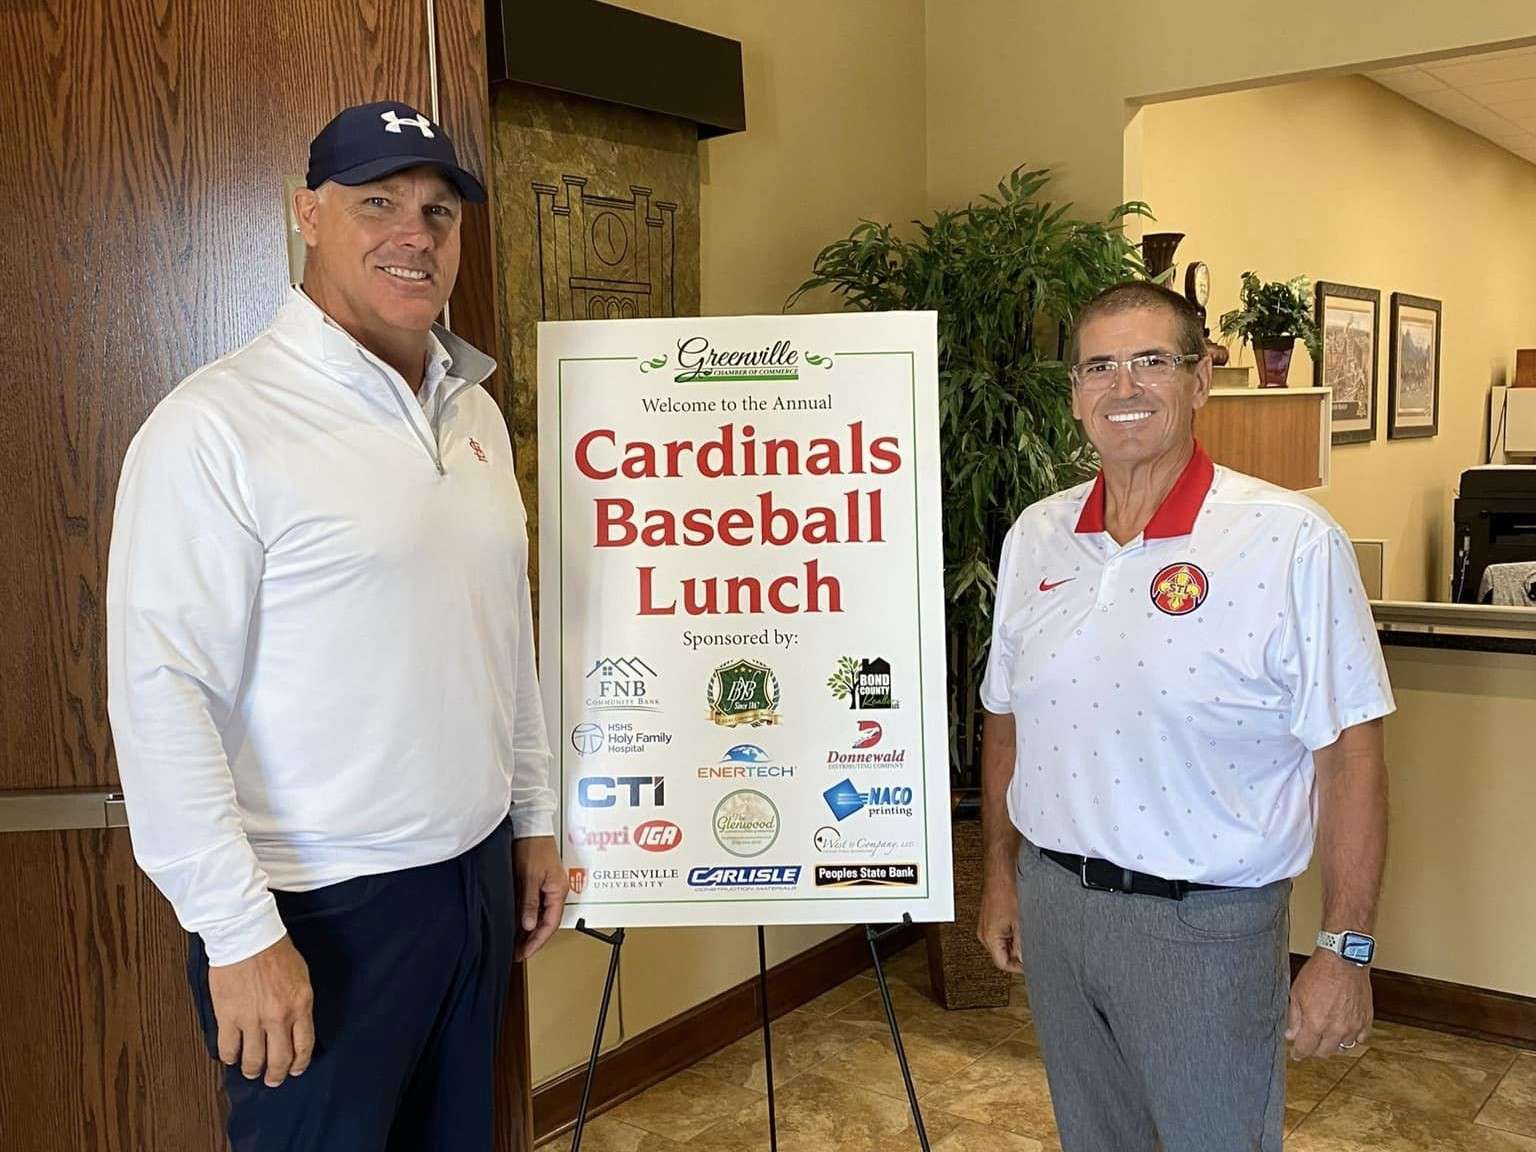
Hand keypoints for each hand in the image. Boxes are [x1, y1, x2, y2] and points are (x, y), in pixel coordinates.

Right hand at [206, 935, 314, 1086]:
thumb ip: (299, 1004)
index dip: (299, 1064)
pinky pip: (228, 1048)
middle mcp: (279, 1017)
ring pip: (253, 1059)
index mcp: (300, 1005)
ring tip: (251, 1071)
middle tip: (273, 1079)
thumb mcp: (301, 977)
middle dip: (276, 1074)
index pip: (304, 1046)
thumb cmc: (276, 951)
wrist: (247, 936)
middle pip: (279, 1059)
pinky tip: (231, 1057)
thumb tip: (296, 1025)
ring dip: (253, 1070)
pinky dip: (230, 1057)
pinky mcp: (228, 1017)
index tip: (295, 1070)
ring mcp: (252, 1019)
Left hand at [513, 835, 567, 960]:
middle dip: (533, 939)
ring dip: (529, 929)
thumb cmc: (533, 847)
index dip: (537, 941)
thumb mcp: (530, 876)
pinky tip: (515, 923)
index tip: (524, 953)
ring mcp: (547, 887)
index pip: (551, 924)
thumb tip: (529, 925)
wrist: (531, 825)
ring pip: (540, 915)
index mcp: (558, 891)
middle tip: (517, 952)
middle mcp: (555, 891)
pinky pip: (535, 905)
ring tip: (514, 942)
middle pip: (547, 921)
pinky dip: (526, 917)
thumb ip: (530, 902)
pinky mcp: (538, 882)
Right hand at [975, 864, 1023, 973]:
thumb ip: (1023, 944)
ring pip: (1003, 943)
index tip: (1031, 964)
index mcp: (989, 937)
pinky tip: (1022, 922)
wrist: (1001, 869)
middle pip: (1003, 954)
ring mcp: (986, 924)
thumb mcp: (1020, 922)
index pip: (1003, 964)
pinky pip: (1003, 932)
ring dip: (1017, 941)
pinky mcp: (991, 917)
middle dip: (1018, 953)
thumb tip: (1026, 959)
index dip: (1019, 967)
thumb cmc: (1007, 890)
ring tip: (1027, 931)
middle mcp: (984, 933)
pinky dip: (1013, 931)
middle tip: (1033, 947)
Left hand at [1286, 950, 1372, 1059]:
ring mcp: (1353, 1026)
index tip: (1297, 1054)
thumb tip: (1291, 1036)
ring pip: (1342, 1046)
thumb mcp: (1297, 993)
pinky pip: (1360, 1038)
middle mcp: (1336, 1029)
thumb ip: (1294, 1018)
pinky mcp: (1366, 1019)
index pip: (1306, 1049)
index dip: (1299, 1054)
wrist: (1344, 959)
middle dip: (1314, 1049)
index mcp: (1316, 1023)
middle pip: (1324, 1052)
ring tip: (1326, 1033)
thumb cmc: (1319, 972)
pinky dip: (1352, 1037)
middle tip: (1310, 1042)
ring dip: (1333, 1043)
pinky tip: (1345, 1029)